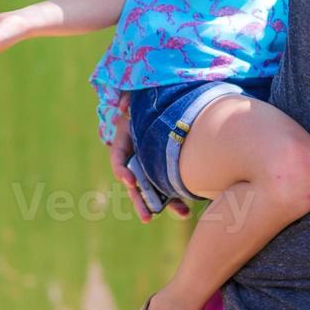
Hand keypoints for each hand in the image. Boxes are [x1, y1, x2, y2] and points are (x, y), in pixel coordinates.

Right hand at [108, 92, 188, 222]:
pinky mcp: (169, 168)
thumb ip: (128, 95)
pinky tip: (190, 208)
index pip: (118, 158)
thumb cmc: (150, 96)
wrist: (175, 97)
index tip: (130, 179)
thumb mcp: (137, 93)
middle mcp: (138, 156)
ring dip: (165, 204)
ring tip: (182, 214)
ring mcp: (153, 164)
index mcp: (126, 139)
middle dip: (141, 201)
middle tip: (147, 216)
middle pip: (136, 183)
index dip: (121, 170)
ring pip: (155, 190)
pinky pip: (172, 185)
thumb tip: (123, 106)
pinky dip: (180, 197)